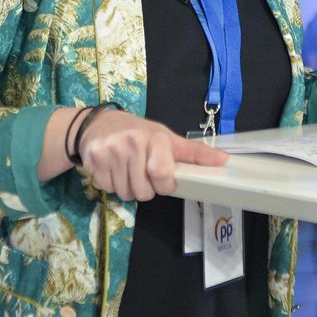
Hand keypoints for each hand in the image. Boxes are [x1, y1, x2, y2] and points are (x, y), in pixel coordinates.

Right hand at [77, 110, 227, 200]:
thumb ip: (193, 152)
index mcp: (154, 138)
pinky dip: (111, 184)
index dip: (164, 184)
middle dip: (145, 188)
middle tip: (141, 171)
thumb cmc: (138, 132)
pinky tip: (113, 168)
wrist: (97, 123)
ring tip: (127, 169)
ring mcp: (110, 152)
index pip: (162, 176)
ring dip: (128, 188)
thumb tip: (224, 160)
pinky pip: (107, 188)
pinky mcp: (93, 160)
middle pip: (143, 192)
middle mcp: (131, 144)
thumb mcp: (167, 138)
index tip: (161, 177)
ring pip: (125, 193)